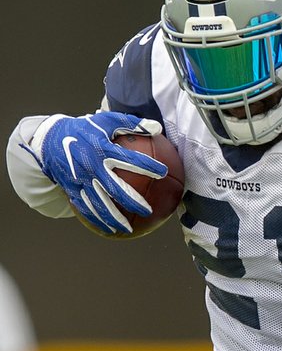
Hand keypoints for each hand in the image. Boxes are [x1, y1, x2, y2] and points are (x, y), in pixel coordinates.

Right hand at [34, 112, 166, 234]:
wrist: (49, 140)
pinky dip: (96, 219)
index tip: (164, 172)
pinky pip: (84, 207)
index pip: (130, 160)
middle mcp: (92, 167)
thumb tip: (158, 128)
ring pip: (99, 203)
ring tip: (129, 229)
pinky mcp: (71, 189)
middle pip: (115, 188)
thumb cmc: (85, 129)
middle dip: (132, 201)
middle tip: (148, 210)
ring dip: (114, 218)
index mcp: (102, 150)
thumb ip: (133, 124)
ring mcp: (80, 180)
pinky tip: (108, 229)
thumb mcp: (107, 121)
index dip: (147, 166)